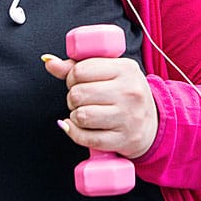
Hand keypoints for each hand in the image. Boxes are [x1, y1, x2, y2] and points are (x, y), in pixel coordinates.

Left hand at [43, 53, 157, 158]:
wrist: (152, 124)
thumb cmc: (124, 94)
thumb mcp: (109, 72)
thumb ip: (76, 66)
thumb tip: (48, 61)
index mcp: (126, 68)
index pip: (80, 70)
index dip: (71, 77)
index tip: (77, 82)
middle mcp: (129, 92)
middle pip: (78, 94)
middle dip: (72, 97)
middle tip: (81, 99)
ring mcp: (128, 117)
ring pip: (81, 116)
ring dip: (75, 116)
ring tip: (83, 113)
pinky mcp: (123, 139)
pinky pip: (87, 138)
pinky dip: (76, 133)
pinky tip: (79, 127)